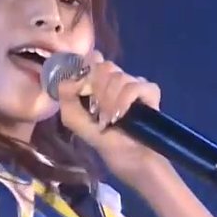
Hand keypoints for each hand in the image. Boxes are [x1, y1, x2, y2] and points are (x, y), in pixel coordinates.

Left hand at [54, 51, 167, 183]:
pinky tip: (121, 116)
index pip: (93, 58)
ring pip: (119, 77)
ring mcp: (135, 84)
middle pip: (105, 66)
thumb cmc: (104, 140)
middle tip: (97, 111)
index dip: (87, 68)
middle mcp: (118, 79)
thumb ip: (66, 96)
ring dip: (109, 102)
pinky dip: (125, 101)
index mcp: (99, 82)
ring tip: (109, 121)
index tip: (83, 88)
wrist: (129, 159)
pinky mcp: (150, 93)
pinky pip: (135, 86)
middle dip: (97, 90)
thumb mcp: (74, 120)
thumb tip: (71, 78)